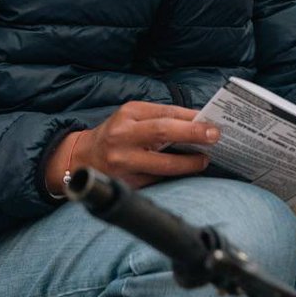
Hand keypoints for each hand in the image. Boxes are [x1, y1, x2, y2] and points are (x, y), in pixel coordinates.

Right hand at [46, 101, 219, 191]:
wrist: (81, 158)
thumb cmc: (116, 133)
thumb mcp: (133, 116)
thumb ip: (162, 116)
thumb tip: (199, 121)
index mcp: (128, 114)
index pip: (165, 113)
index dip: (191, 118)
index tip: (212, 123)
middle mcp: (123, 136)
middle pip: (162, 132)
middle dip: (192, 133)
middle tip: (214, 136)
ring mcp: (122, 162)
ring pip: (162, 165)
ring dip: (188, 163)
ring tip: (204, 160)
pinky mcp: (124, 183)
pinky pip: (155, 180)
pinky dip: (173, 176)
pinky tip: (186, 171)